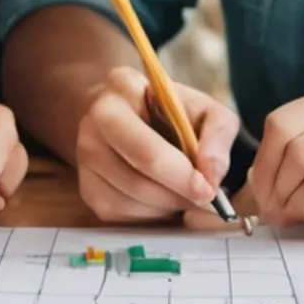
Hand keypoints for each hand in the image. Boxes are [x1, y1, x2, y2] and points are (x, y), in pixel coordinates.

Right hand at [70, 67, 238, 221]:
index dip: (180, 175)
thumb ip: (218, 135)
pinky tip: (162, 198)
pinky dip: (148, 214)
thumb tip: (210, 175)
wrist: (137, 117)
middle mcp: (95, 120)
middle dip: (176, 195)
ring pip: (128, 200)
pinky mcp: (86, 186)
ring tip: (184, 192)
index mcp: (123, 89)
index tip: (207, 189)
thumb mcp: (207, 110)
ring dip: (165, 206)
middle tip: (203, 198)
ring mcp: (85, 155)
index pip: (147, 147)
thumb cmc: (175, 114)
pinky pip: (119, 213)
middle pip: (135, 178)